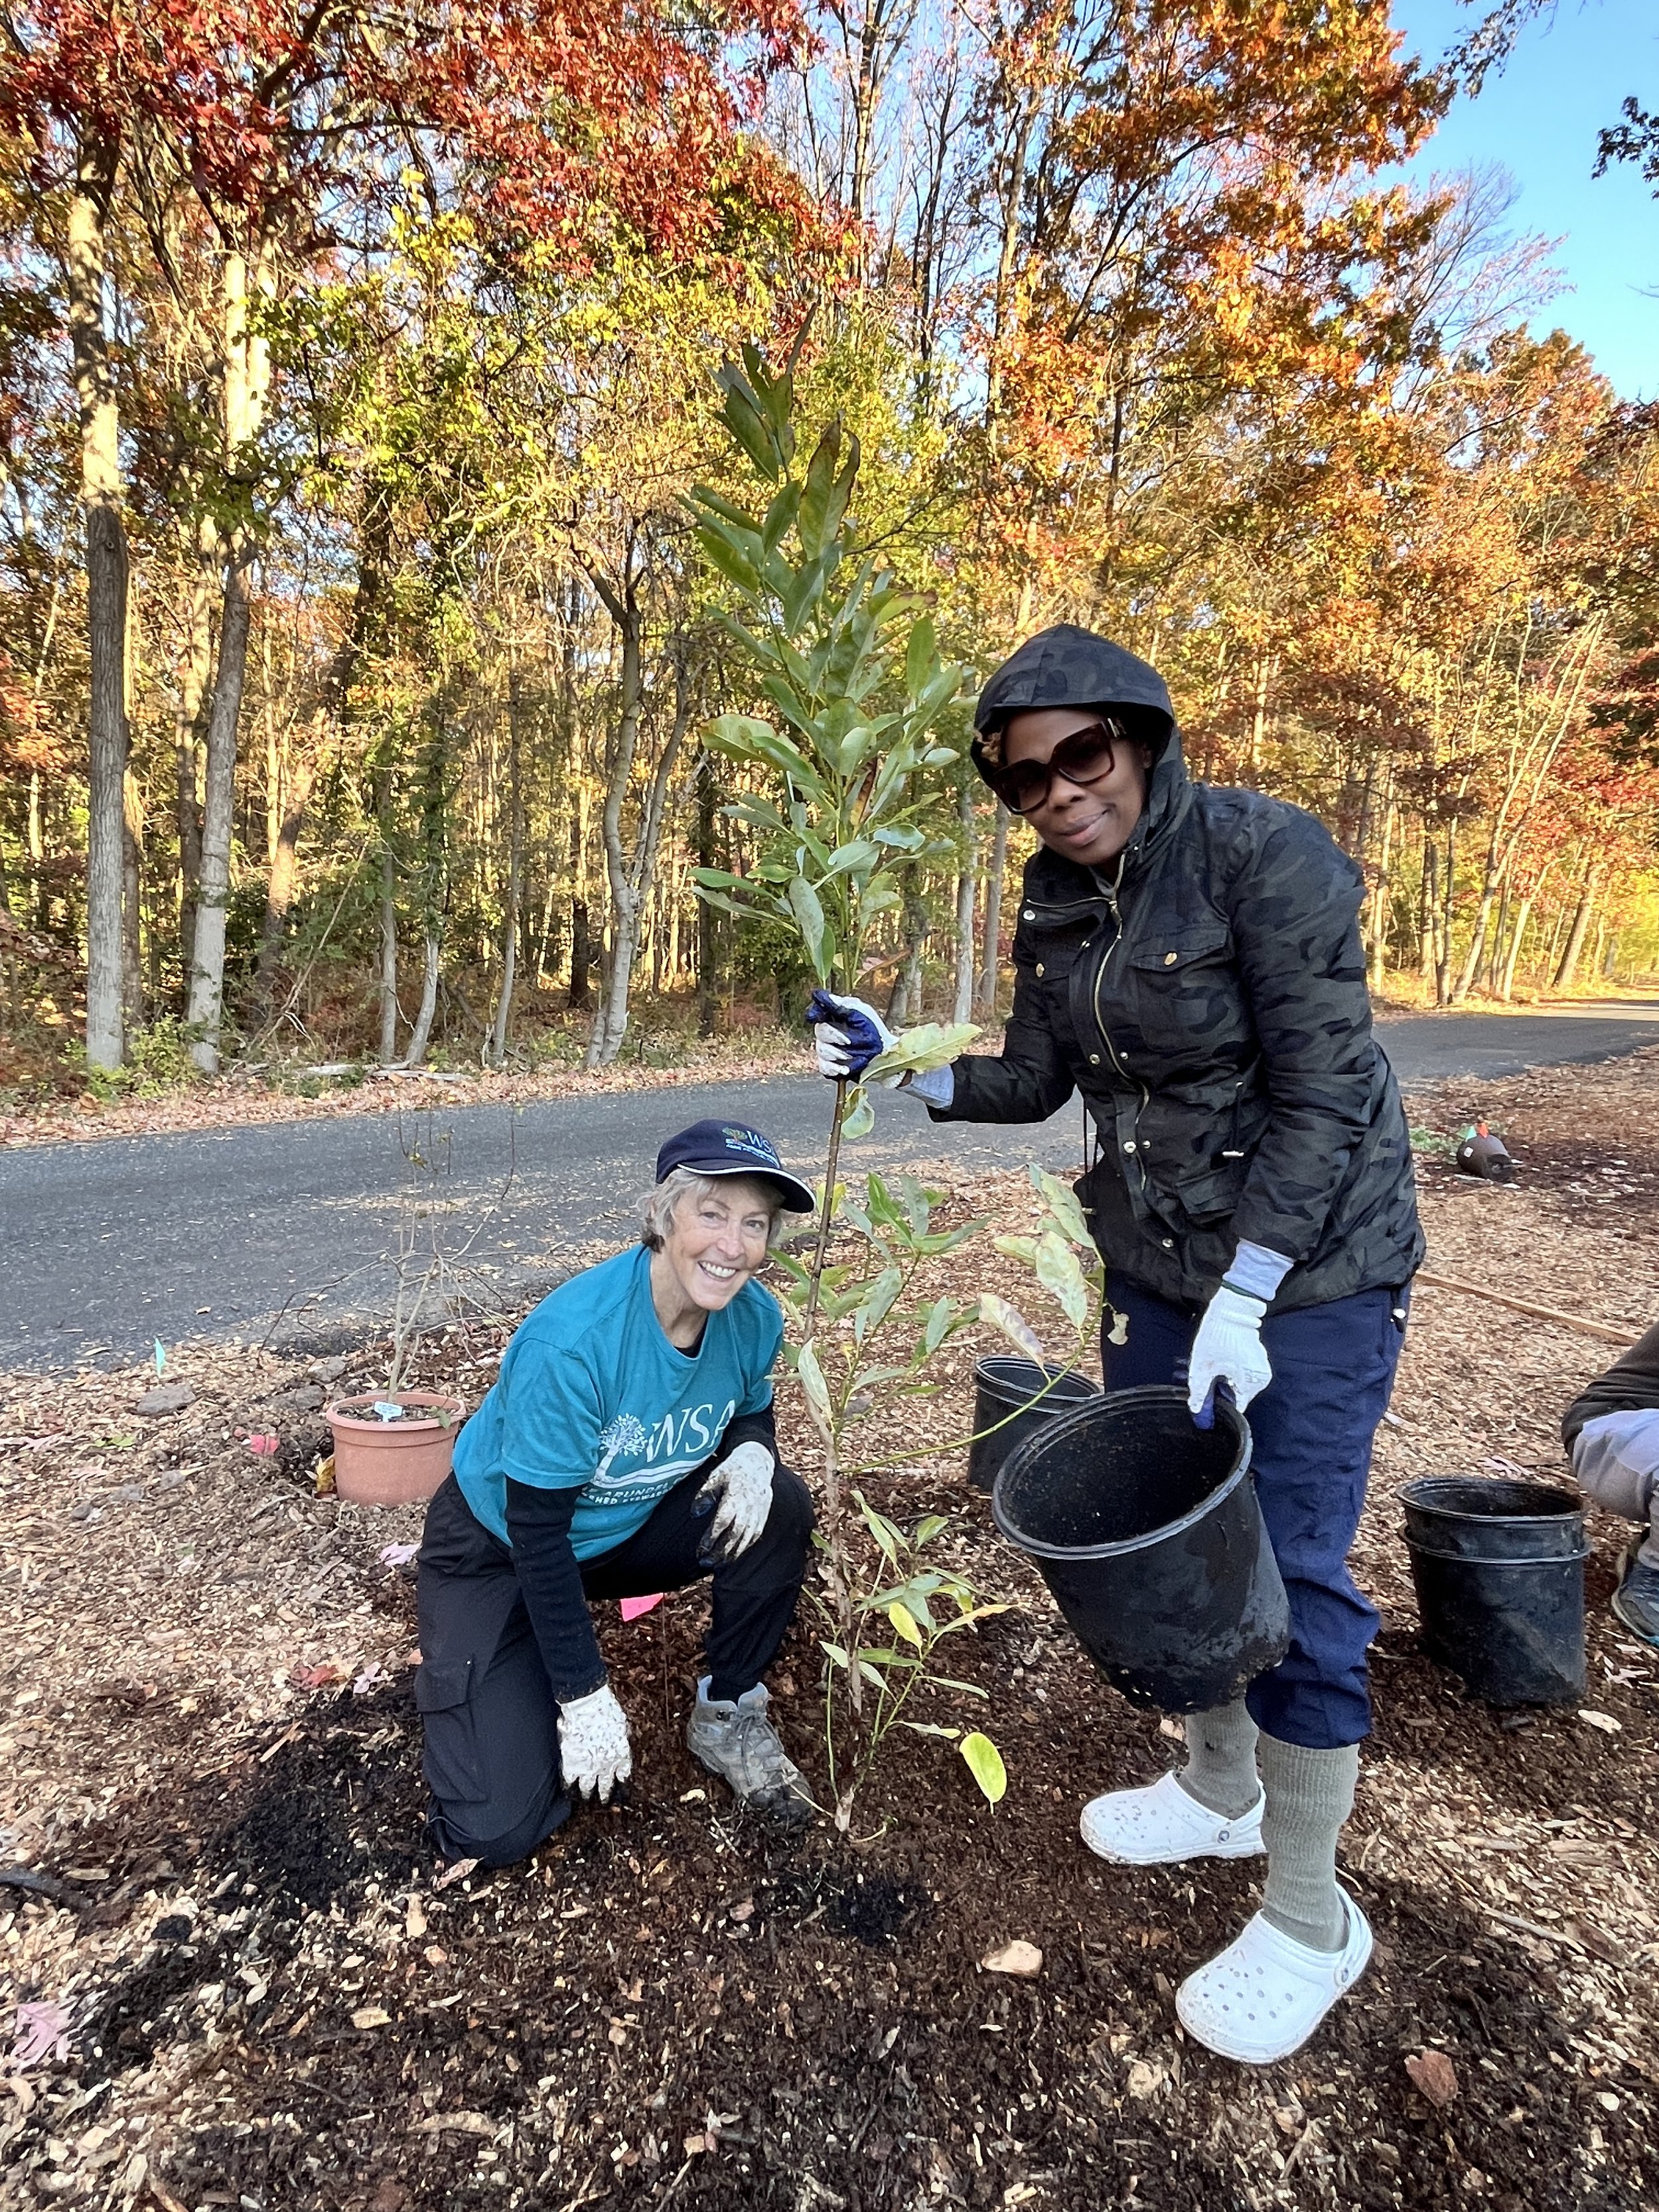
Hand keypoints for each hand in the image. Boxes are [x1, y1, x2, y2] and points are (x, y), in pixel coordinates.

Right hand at [557, 1683, 631, 1801]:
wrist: (587, 1705)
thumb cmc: (605, 1708)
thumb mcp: (621, 1724)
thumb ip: (620, 1735)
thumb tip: (620, 1736)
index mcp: (621, 1754)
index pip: (623, 1775)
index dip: (622, 1783)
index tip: (621, 1790)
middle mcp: (606, 1765)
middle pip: (605, 1786)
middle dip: (604, 1795)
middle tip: (603, 1801)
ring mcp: (588, 1767)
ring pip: (587, 1788)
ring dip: (586, 1794)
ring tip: (584, 1798)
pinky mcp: (571, 1764)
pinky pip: (570, 1781)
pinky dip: (569, 1787)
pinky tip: (568, 1791)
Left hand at [695, 1440, 774, 1559]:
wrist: (758, 1463)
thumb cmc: (733, 1469)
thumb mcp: (716, 1475)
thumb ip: (705, 1494)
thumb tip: (695, 1513)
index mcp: (735, 1497)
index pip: (722, 1522)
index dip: (711, 1538)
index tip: (700, 1550)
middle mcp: (748, 1507)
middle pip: (734, 1535)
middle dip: (720, 1552)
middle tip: (705, 1563)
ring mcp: (757, 1513)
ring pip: (745, 1539)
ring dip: (731, 1554)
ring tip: (717, 1564)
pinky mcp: (762, 1516)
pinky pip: (754, 1536)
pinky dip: (743, 1547)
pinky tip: (733, 1555)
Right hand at [805, 991, 901, 1084]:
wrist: (885, 1056)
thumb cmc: (875, 1031)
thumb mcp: (862, 1012)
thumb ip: (841, 1005)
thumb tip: (820, 996)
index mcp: (834, 1015)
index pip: (817, 1012)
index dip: (815, 1013)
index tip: (814, 1016)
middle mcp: (827, 1032)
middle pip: (819, 1031)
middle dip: (835, 1036)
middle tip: (848, 1041)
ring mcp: (827, 1050)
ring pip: (822, 1049)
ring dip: (840, 1053)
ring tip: (858, 1055)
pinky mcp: (830, 1067)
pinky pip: (825, 1067)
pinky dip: (836, 1068)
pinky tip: (847, 1069)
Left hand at [1187, 1283, 1271, 1425]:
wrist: (1232, 1307)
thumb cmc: (1219, 1334)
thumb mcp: (1202, 1366)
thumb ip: (1199, 1390)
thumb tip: (1195, 1408)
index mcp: (1252, 1383)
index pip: (1236, 1407)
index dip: (1218, 1405)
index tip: (1206, 1398)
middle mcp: (1262, 1377)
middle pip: (1237, 1395)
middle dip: (1219, 1390)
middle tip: (1204, 1378)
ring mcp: (1261, 1366)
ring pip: (1239, 1382)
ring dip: (1223, 1380)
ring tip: (1209, 1367)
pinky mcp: (1257, 1356)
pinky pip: (1243, 1371)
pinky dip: (1230, 1370)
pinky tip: (1218, 1360)